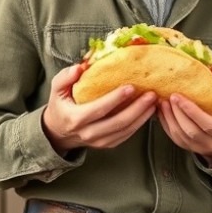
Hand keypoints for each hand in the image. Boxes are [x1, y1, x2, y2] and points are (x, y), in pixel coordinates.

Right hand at [42, 64, 157, 155]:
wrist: (59, 132)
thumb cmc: (61, 106)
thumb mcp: (56, 90)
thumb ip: (65, 77)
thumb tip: (80, 68)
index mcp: (75, 118)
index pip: (99, 109)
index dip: (115, 99)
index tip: (131, 87)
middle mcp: (88, 133)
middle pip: (117, 122)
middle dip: (137, 108)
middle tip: (151, 95)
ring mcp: (99, 141)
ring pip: (125, 130)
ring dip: (142, 116)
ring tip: (154, 102)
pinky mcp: (107, 144)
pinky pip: (127, 135)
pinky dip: (140, 124)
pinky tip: (149, 112)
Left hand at [157, 91, 211, 166]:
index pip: (208, 125)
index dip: (193, 112)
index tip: (180, 97)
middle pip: (191, 131)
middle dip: (178, 113)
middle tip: (171, 96)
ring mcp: (198, 148)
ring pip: (180, 135)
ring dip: (169, 118)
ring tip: (164, 101)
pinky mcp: (188, 148)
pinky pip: (174, 138)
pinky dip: (165, 124)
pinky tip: (162, 111)